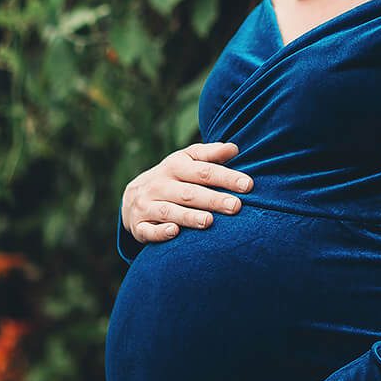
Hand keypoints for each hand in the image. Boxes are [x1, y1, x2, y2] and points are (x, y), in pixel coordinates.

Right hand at [120, 141, 254, 245]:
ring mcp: (147, 205)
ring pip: (169, 211)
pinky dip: (160, 231)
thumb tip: (234, 148)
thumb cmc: (171, 178)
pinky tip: (174, 232)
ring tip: (209, 221)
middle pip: (189, 193)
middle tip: (236, 206)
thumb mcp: (186, 160)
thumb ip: (210, 155)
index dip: (226, 177)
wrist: (133, 197)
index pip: (203, 171)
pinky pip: (148, 230)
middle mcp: (159, 184)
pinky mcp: (139, 226)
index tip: (248, 185)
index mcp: (174, 166)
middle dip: (213, 199)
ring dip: (189, 216)